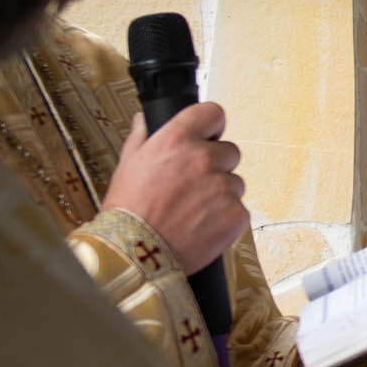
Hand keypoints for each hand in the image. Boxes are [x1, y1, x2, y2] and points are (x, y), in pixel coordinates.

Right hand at [105, 103, 248, 273]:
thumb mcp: (127, 166)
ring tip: (193, 210)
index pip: (213, 113)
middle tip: (192, 185)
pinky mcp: (236, 213)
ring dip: (221, 193)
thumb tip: (143, 120)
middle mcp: (204, 158)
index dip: (211, 126)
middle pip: (229, 151)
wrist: (135, 253)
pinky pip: (239, 209)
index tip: (209, 136)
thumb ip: (141, 138)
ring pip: (235, 182)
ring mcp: (223, 186)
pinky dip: (226, 217)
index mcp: (177, 139)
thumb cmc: (128, 211)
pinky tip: (202, 225)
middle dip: (216, 165)